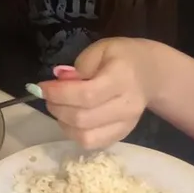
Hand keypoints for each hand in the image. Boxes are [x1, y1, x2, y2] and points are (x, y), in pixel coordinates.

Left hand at [39, 37, 166, 148]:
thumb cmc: (122, 57)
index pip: (86, 95)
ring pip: (86, 137)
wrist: (150, 74)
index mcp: (121, 79)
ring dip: (64, 124)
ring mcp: (126, 125)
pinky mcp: (122, 135)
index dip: (59, 94)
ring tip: (60, 107)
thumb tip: (59, 80)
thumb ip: (80, 65)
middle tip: (49, 96)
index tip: (42, 87)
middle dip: (57, 108)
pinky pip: (92, 143)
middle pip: (83, 119)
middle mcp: (127, 106)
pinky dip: (75, 133)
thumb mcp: (101, 49)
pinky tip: (71, 119)